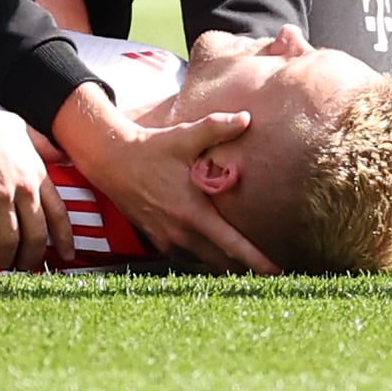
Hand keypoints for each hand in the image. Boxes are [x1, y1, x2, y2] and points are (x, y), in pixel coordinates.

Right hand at [0, 107, 57, 272]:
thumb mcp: (25, 130)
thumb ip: (44, 146)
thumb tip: (61, 154)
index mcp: (37, 175)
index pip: (58, 214)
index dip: (64, 239)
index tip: (66, 256)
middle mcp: (23, 189)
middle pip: (36, 234)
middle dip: (33, 256)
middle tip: (26, 267)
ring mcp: (0, 196)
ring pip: (10, 240)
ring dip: (5, 259)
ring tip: (0, 266)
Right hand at [54, 85, 276, 273]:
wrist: (112, 161)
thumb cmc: (151, 148)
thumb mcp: (185, 135)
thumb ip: (217, 127)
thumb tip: (247, 117)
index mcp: (194, 213)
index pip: (232, 246)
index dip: (258, 261)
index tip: (280, 273)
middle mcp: (182, 233)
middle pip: (222, 263)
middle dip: (247, 269)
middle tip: (271, 271)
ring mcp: (168, 240)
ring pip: (204, 262)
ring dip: (224, 263)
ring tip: (247, 264)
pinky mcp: (158, 240)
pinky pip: (187, 256)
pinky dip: (203, 255)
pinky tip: (214, 248)